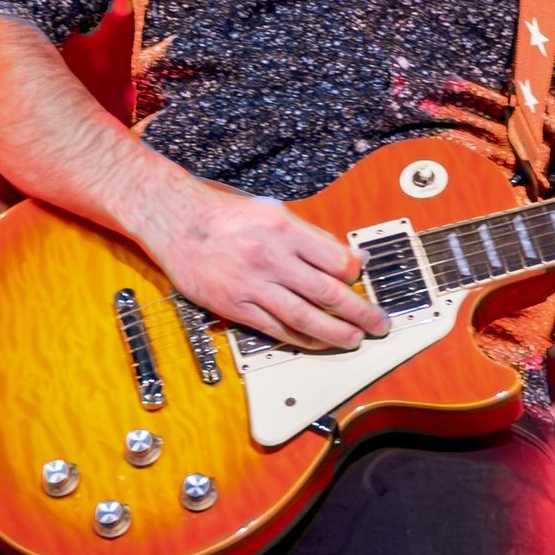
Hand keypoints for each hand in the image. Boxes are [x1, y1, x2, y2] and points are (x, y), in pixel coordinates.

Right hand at [138, 180, 388, 350]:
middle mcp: (270, 258)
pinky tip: (316, 342)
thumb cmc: (227, 215)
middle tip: (378, 324)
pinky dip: (300, 339)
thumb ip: (313, 236)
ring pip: (304, 318)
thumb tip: (351, 259)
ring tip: (354, 340)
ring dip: (335, 333)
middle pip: (327, 293)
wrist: (177, 222)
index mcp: (285, 229)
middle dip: (360, 313)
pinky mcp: (234, 306)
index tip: (363, 281)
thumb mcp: (274, 211)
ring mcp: (252, 285)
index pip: (336, 260)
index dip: (356, 275)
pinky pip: (275, 329)